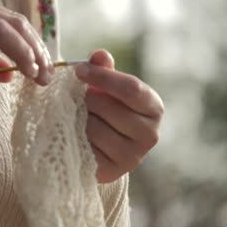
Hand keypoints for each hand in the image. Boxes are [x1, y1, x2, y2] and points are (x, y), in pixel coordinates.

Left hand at [75, 50, 163, 182]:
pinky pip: (86, 148)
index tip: (78, 71)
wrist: (103, 147)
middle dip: (86, 99)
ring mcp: (133, 157)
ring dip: (78, 119)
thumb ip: (104, 70)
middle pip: (109, 108)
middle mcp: (150, 134)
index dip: (102, 77)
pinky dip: (74, 137)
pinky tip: (73, 132)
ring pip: (94, 129)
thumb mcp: (107, 88)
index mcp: (153, 108)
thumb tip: (99, 55)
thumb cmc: (107, 109)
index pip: (131, 88)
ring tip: (76, 115)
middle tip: (75, 97)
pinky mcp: (112, 172)